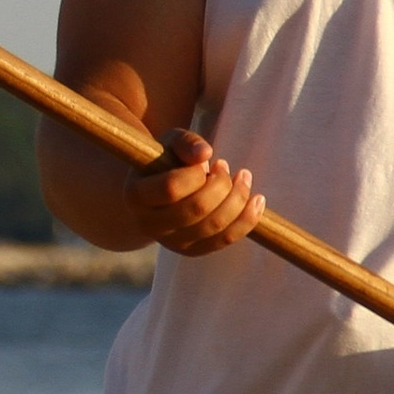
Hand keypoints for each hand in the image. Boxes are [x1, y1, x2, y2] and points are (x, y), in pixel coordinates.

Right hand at [123, 131, 265, 257]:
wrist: (156, 194)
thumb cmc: (164, 162)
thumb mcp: (169, 144)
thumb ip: (185, 142)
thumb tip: (205, 153)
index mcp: (136, 195)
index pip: (171, 188)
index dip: (196, 174)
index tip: (210, 160)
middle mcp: (148, 224)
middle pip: (196, 209)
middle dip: (222, 185)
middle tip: (225, 166)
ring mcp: (170, 242)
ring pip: (214, 227)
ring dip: (238, 199)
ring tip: (243, 177)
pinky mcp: (191, 251)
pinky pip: (224, 240)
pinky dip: (246, 221)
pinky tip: (257, 200)